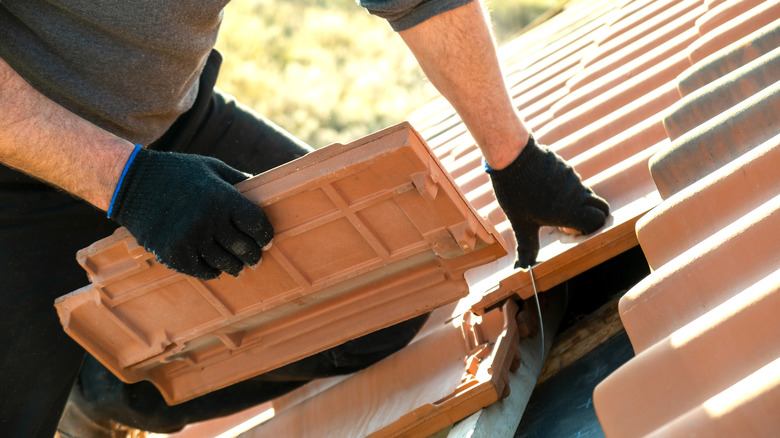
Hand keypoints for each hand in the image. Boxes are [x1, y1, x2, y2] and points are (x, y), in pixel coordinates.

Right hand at [108, 146, 272, 278]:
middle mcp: (209, 219)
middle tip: (255, 258)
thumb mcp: (212, 168)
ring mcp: (191, 239)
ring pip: (226, 263)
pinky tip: (215, 267)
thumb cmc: (178, 173)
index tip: (267, 240)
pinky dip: (212, 271)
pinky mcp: (174, 254)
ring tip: (238, 266)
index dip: (266, 235)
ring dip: (235, 266)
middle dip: (254, 255)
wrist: (131, 184)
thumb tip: (265, 191)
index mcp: (222, 197)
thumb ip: (239, 181)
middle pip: (244, 247)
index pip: (257, 224)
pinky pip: (203, 271)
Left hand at [488, 136, 609, 268]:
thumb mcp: (520, 223)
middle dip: (593, 214)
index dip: (590, 226)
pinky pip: (572, 179)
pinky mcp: (564, 165)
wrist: (511, 157)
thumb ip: (527, 246)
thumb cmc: (516, 192)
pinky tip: (542, 185)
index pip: (599, 219)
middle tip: (570, 217)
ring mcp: (572, 177)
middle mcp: (576, 194)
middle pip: (600, 206)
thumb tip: (522, 270)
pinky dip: (564, 186)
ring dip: (575, 199)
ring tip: (548, 200)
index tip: (570, 228)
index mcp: (569, 211)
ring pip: (584, 192)